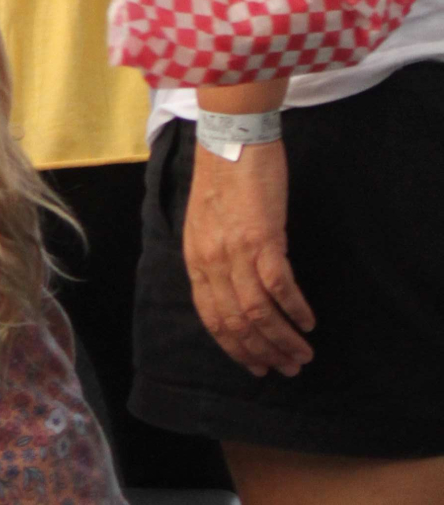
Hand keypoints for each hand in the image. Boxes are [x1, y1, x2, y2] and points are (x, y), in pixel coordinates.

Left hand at [183, 138, 313, 376]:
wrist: (232, 136)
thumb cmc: (223, 176)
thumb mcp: (207, 223)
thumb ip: (215, 257)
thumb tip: (234, 291)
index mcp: (196, 259)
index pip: (212, 318)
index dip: (236, 348)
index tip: (256, 366)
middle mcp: (212, 261)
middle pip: (236, 322)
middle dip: (263, 352)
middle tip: (288, 367)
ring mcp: (236, 250)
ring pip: (258, 312)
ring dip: (282, 340)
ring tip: (302, 354)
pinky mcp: (263, 238)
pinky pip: (279, 287)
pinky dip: (295, 310)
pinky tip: (308, 322)